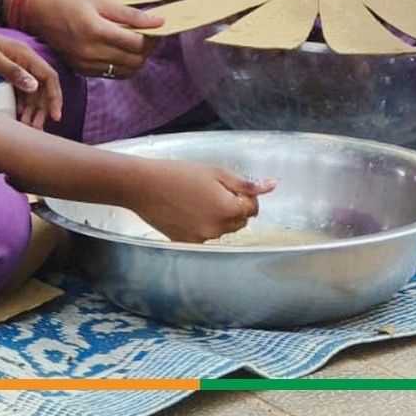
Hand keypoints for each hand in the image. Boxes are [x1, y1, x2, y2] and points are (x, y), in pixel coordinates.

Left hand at [0, 24, 62, 129]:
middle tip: (37, 129)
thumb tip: (35, 87)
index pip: (49, 77)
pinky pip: (20, 93)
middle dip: (43, 109)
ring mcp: (16, 69)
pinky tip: (17, 117)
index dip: (55, 97)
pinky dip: (22, 106)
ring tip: (28, 129)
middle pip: (42, 88)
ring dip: (33, 110)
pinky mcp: (6, 75)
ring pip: (32, 93)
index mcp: (25, 55)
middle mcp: (24, 61)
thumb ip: (12, 71)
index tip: (55, 117)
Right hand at [23, 0, 163, 77]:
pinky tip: (122, 51)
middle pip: (135, 60)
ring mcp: (86, 64)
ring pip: (126, 71)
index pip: (137, 43)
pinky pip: (112, 74)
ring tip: (137, 44)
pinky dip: (123, 65)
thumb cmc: (72, 4)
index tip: (158, 28)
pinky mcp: (82, 70)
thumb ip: (131, 14)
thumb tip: (159, 21)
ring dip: (137, 59)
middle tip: (150, 36)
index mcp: (97, 30)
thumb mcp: (102, 2)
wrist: (40, 16)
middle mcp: (91, 51)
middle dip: (148, 50)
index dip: (153, 38)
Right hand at [128, 160, 275, 242]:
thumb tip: (271, 186)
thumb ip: (246, 183)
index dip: (246, 195)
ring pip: (222, 229)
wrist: (144, 186)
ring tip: (198, 197)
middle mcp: (217, 230)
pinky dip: (202, 224)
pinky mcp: (186, 243)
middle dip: (234, 207)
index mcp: (228, 210)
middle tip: (215, 189)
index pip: (253, 209)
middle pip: (240, 222)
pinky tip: (188, 209)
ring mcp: (201, 239)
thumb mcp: (216, 172)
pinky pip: (205, 235)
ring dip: (219, 216)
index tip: (232, 185)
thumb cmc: (179, 173)